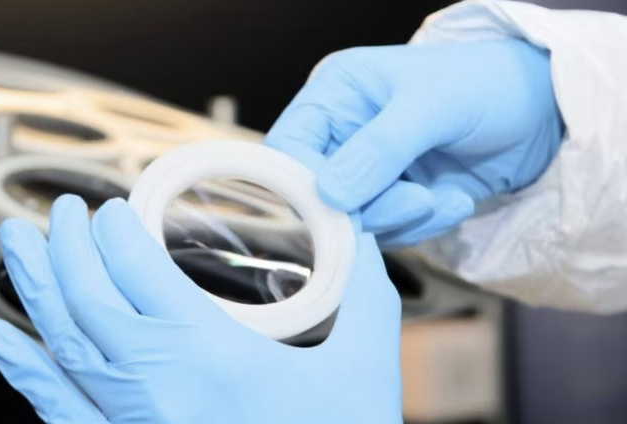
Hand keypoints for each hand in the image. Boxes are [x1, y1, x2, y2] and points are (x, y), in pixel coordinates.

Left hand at [0, 195, 402, 423]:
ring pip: (62, 346)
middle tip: (62, 211)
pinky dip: (25, 370)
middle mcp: (157, 386)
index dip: (116, 229)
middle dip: (66, 244)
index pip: (138, 268)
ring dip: (34, 289)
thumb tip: (359, 237)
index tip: (112, 208)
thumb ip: (363, 298)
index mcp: (210, 354)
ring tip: (15, 244)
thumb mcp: (365, 373)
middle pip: (86, 298)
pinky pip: (58, 409)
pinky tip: (3, 339)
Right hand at [264, 39, 562, 249]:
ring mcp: (367, 169)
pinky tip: (453, 202)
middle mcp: (342, 133)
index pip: (289, 148)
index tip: (340, 207)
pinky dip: (420, 226)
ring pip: (352, 220)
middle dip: (367, 208)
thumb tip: (331, 195)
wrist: (542, 113)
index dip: (305, 183)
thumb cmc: (487, 84)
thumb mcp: (433, 106)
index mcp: (336, 94)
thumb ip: (380, 150)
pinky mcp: (393, 198)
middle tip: (416, 201)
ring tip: (442, 198)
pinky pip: (386, 230)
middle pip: (318, 193)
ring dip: (399, 220)